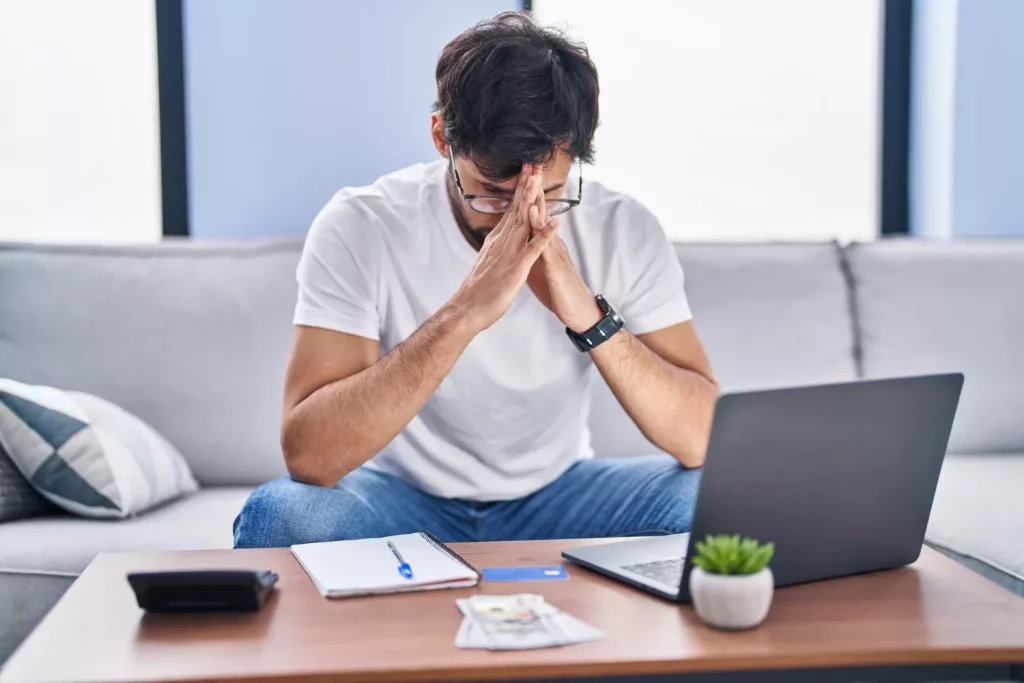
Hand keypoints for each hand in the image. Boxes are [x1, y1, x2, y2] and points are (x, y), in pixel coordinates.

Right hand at [449, 166, 559, 332]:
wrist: (467, 310)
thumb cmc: (478, 290)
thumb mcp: (488, 261)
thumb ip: (496, 247)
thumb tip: (500, 237)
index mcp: (497, 240)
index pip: (511, 209)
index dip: (520, 189)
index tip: (527, 171)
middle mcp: (502, 241)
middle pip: (517, 208)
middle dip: (526, 185)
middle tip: (533, 163)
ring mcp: (509, 253)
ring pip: (523, 221)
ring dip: (533, 200)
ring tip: (539, 180)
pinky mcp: (517, 269)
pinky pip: (534, 249)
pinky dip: (545, 235)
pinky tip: (556, 223)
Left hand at [525, 168, 602, 331]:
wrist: (579, 312)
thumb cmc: (559, 290)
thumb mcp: (540, 267)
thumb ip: (532, 251)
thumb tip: (522, 241)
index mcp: (545, 244)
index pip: (536, 214)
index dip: (530, 195)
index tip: (523, 174)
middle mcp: (552, 244)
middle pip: (543, 211)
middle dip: (536, 189)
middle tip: (531, 164)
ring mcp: (555, 253)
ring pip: (544, 224)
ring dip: (539, 202)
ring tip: (532, 181)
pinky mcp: (556, 267)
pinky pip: (546, 245)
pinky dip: (541, 230)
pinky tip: (535, 217)